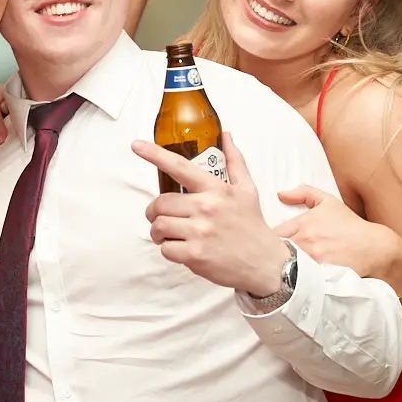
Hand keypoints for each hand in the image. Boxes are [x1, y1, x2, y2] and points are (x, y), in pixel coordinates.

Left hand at [134, 135, 287, 294]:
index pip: (180, 167)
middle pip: (160, 203)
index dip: (155, 155)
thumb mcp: (248, 190)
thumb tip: (227, 136)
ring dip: (160, 232)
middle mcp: (206, 208)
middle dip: (155, 212)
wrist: (265, 264)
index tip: (137, 145)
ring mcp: (200, 232)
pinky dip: (169, 250)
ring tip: (173, 235)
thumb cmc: (252, 226)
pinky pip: (165, 248)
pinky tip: (184, 249)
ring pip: (159, 226)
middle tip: (164, 218)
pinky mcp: (195, 255)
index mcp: (216, 189)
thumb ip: (235, 162)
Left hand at [274, 184, 401, 289]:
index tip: (265, 246)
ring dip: (281, 271)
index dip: (265, 241)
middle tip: (268, 262)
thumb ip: (304, 193)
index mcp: (303, 224)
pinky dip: (295, 283)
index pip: (270, 234)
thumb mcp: (329, 203)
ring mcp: (313, 261)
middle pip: (273, 253)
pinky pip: (300, 282)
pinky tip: (293, 284)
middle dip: (269, 257)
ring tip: (279, 274)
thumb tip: (280, 194)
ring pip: (285, 268)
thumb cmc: (350, 226)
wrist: (375, 248)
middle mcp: (305, 242)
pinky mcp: (321, 277)